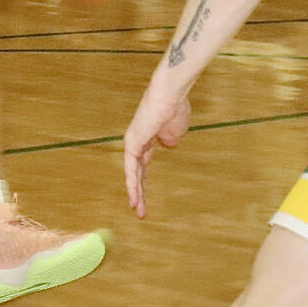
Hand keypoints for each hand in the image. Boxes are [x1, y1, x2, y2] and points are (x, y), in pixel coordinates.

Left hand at [124, 86, 191, 217]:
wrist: (170, 95)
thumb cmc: (175, 108)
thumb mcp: (176, 130)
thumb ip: (171, 139)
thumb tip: (168, 145)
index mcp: (147, 138)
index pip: (143, 164)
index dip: (144, 181)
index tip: (145, 196)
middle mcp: (136, 141)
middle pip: (136, 172)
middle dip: (139, 192)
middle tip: (140, 211)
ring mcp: (132, 142)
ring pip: (133, 173)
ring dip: (136, 193)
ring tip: (138, 211)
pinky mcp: (132, 143)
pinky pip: (131, 168)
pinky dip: (132, 183)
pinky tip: (134, 197)